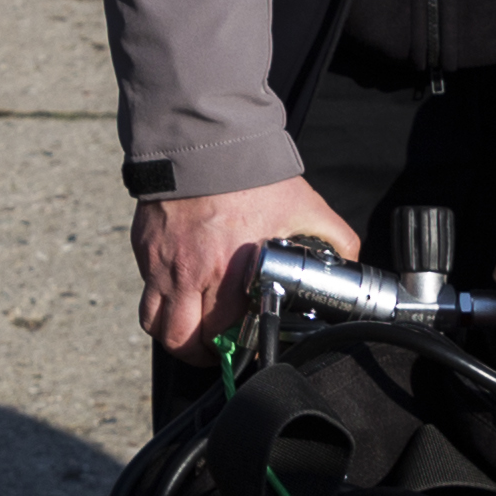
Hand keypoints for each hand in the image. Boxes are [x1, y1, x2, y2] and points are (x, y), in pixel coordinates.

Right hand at [133, 176, 362, 353]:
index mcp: (228, 275)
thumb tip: (351, 260)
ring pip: (153, 322)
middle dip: (198, 353)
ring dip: (172, 332)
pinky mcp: (144, 247)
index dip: (230, 353)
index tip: (241, 351)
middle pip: (180, 340)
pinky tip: (180, 287)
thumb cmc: (251, 176)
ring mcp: (160, 263)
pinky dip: (160, 296)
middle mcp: (188, 276)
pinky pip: (146, 287)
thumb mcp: (303, 207)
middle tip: (213, 349)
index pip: (219, 336)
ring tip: (190, 329)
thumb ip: (335, 238)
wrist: (205, 142)